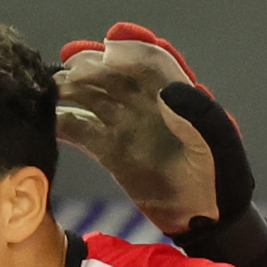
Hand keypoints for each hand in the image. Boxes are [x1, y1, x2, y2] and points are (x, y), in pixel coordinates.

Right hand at [56, 22, 266, 266]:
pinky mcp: (110, 151)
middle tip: (67, 69)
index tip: (107, 46)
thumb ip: (198, 115)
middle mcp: (147, 104)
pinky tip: (45, 121)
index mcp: (177, 95)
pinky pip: (82, 131)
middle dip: (90, 66)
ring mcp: (126, 126)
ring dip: (71, 89)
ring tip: (48, 89)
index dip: (129, 49)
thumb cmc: (220, 180)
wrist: (207, 221)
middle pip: (113, 75)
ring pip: (92, 98)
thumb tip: (167, 89)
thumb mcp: (217, 146)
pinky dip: (63, 123)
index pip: (149, 61)